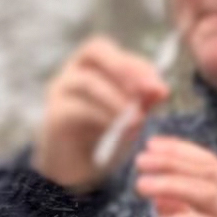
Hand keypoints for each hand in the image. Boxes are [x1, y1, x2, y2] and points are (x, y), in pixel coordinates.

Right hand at [32, 34, 171, 192]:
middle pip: (94, 50)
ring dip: (117, 97)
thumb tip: (161, 90)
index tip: (159, 87)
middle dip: (125, 67)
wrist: (74, 167)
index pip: (115, 51)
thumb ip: (143, 101)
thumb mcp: (130, 114)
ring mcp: (60, 92)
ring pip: (88, 81)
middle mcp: (73, 71)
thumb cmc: (103, 134)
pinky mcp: (55, 117)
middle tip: (148, 90)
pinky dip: (104, 117)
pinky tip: (120, 129)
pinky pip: (78, 109)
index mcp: (92, 66)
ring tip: (137, 117)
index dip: (137, 64)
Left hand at [135, 133, 216, 216]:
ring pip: (209, 195)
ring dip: (173, 186)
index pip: (211, 163)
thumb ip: (189, 213)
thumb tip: (159, 199)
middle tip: (141, 160)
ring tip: (142, 185)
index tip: (153, 143)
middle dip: (172, 162)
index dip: (181, 151)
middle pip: (208, 173)